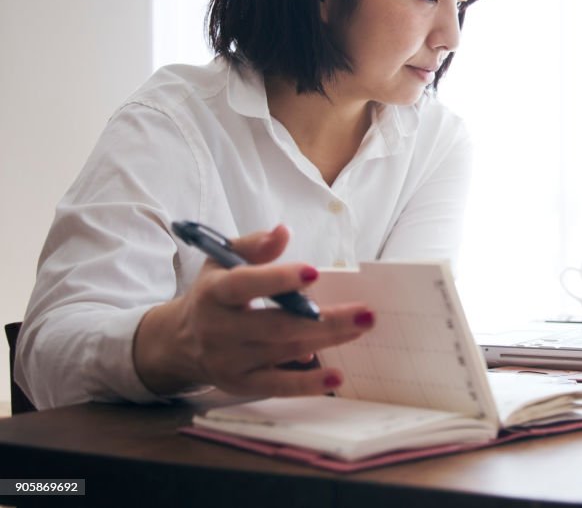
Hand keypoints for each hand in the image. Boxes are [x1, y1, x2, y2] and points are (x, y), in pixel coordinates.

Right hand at [133, 224, 372, 397]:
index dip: (278, 279)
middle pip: (275, 325)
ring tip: (361, 327)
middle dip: (324, 319)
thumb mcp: (222, 260)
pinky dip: (307, 384)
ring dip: (327, 340)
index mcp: (214, 292)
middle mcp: (219, 329)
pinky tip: (337, 376)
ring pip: (284, 352)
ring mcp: (229, 361)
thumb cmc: (213, 293)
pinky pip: (277, 387)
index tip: (315, 273)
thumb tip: (283, 232)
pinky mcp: (240, 384)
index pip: (244, 285)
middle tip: (364, 312)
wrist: (180, 341)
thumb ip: (254, 245)